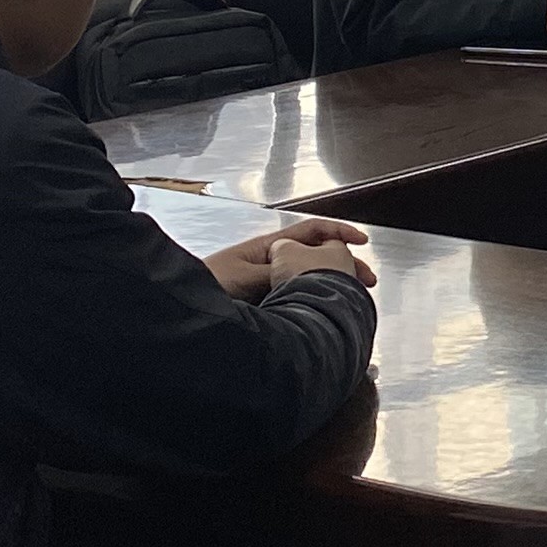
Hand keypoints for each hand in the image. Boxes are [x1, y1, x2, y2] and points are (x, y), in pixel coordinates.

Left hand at [205, 218, 376, 300]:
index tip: (361, 242)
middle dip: (345, 265)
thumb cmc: (204, 287)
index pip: (312, 231)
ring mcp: (268, 285)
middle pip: (317, 257)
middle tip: (367, 282)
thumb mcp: (245, 278)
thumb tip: (309, 271)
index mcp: (268, 249)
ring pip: (310, 280)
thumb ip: (278, 274)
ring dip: (333, 285)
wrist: (180, 309)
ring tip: (353, 300)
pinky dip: (316, 303)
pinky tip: (326, 315)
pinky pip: (297, 299)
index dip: (339, 232)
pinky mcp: (265, 307)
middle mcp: (271, 264)